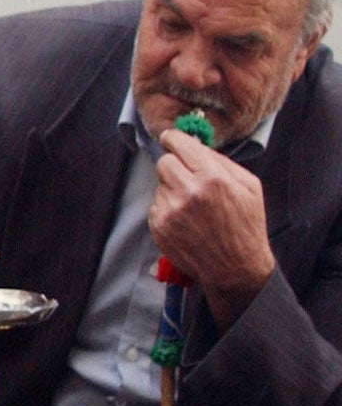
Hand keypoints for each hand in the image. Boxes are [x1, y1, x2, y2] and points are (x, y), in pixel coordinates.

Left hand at [151, 127, 273, 326]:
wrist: (235, 267)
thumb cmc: (246, 225)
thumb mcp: (249, 186)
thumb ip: (222, 162)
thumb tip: (196, 146)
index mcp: (213, 178)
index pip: (180, 146)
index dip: (173, 139)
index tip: (170, 137)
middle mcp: (188, 192)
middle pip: (163, 162)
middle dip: (174, 165)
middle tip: (187, 176)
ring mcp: (170, 210)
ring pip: (160, 185)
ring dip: (173, 190)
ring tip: (194, 207)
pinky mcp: (159, 226)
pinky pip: (156, 205)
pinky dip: (167, 209)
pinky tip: (187, 221)